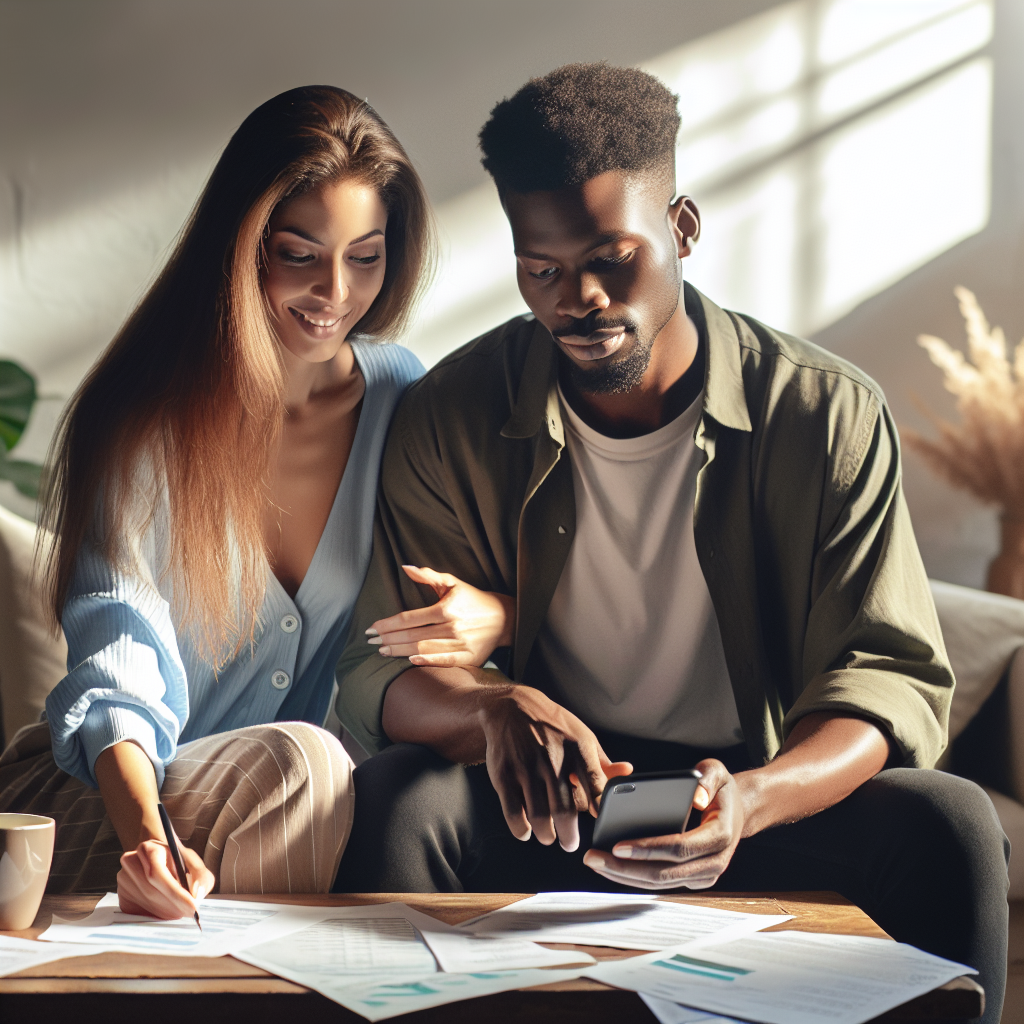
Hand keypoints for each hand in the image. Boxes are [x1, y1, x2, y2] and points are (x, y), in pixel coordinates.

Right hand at [117, 835, 213, 918]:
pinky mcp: (122, 896)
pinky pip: (138, 912)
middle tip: (190, 911)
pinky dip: (156, 915)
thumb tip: (197, 894)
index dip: (176, 893)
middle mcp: (131, 862)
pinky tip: (166, 910)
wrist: (157, 858)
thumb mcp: (193, 862)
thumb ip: (201, 876)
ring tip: (180, 909)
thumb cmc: (177, 861)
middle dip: (174, 904)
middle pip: (151, 891)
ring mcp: (123, 880)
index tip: (194, 906)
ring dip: (166, 911)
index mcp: (149, 848)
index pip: (158, 874)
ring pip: (146, 903)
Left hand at [367, 565, 514, 667]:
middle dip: (388, 639)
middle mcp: (452, 627)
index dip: (387, 624)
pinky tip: (409, 660)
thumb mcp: (452, 582)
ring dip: (399, 651)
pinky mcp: (469, 658)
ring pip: (422, 649)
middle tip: (371, 642)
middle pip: (412, 635)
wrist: (504, 617)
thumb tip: (405, 567)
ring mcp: (460, 644)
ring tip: (382, 651)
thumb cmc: (472, 599)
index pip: (409, 618)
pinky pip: (443, 661)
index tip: (371, 628)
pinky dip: (425, 661)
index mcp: (446, 608)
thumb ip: (428, 575)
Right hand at [479, 685, 631, 851]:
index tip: (599, 821)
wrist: (511, 707)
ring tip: (549, 836)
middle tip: (569, 842)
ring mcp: (526, 767)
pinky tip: (526, 830)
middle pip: (564, 810)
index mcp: (576, 748)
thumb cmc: (552, 725)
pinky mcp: (503, 775)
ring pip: (539, 816)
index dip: (600, 809)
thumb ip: (602, 761)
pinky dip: (521, 830)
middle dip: (569, 835)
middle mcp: (551, 758)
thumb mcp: (581, 735)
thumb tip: (627, 774)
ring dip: (546, 835)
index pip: (595, 786)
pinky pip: (513, 813)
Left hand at [582, 759, 743, 889]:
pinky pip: (660, 883)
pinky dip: (634, 877)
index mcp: (720, 836)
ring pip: (659, 883)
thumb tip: (695, 797)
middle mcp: (714, 862)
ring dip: (625, 876)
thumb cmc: (721, 790)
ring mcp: (703, 876)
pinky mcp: (692, 880)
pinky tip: (610, 867)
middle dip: (625, 868)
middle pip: (664, 873)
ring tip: (595, 862)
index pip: (679, 848)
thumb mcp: (718, 772)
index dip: (647, 849)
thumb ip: (708, 778)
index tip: (617, 845)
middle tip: (592, 857)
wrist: (737, 812)